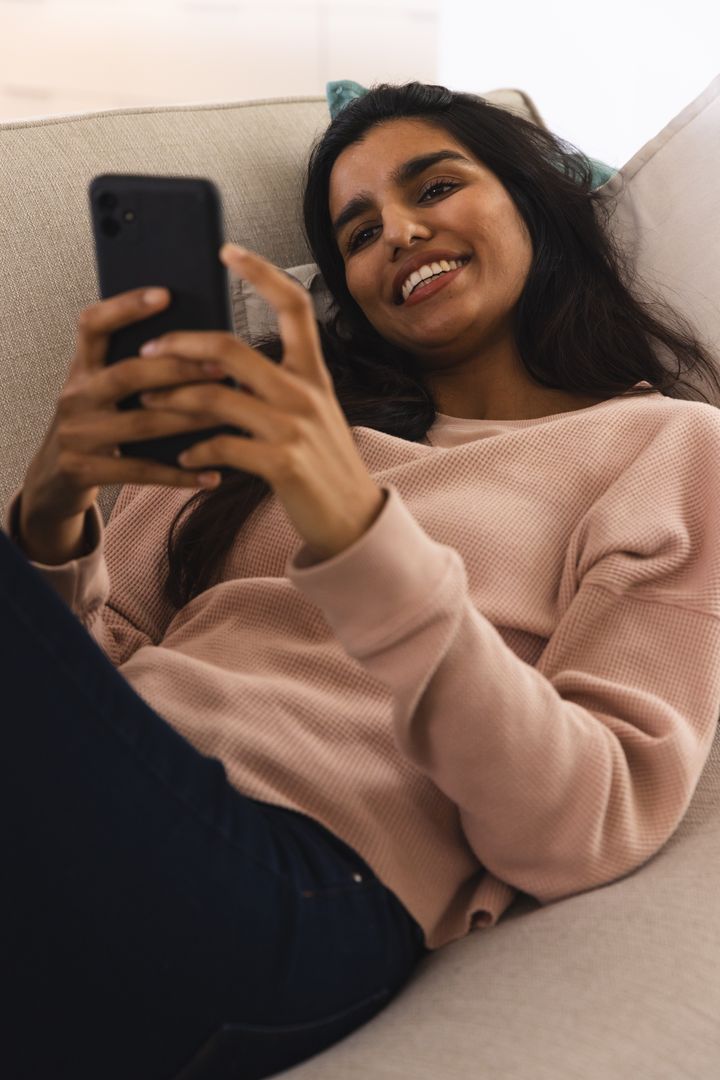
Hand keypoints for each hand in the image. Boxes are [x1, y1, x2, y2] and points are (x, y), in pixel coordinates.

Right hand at [18, 285, 231, 563]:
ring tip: (229, 416)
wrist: (54, 476)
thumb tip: (202, 345)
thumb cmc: (97, 422)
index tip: (165, 294)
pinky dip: (180, 474)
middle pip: (128, 374)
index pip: (93, 325)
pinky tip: (213, 475)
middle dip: (178, 369)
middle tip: (221, 367)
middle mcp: (75, 396)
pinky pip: (141, 471)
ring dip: (190, 419)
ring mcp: (77, 434)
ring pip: (141, 424)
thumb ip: (134, 366)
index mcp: (81, 367)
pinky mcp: (83, 470)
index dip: (126, 308)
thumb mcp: (102, 388)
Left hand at [137, 244, 386, 559]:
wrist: (353, 519)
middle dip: (179, 345)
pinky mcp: (282, 463)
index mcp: (314, 374)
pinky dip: (194, 450)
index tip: (228, 250)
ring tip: (150, 405)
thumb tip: (220, 365)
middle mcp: (305, 393)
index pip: (294, 306)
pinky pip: (221, 446)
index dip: (261, 272)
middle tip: (148, 350)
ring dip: (172, 400)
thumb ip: (279, 385)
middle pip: (230, 349)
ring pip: (214, 397)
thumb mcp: (314, 414)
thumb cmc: (324, 465)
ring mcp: (294, 428)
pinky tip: (184, 457)